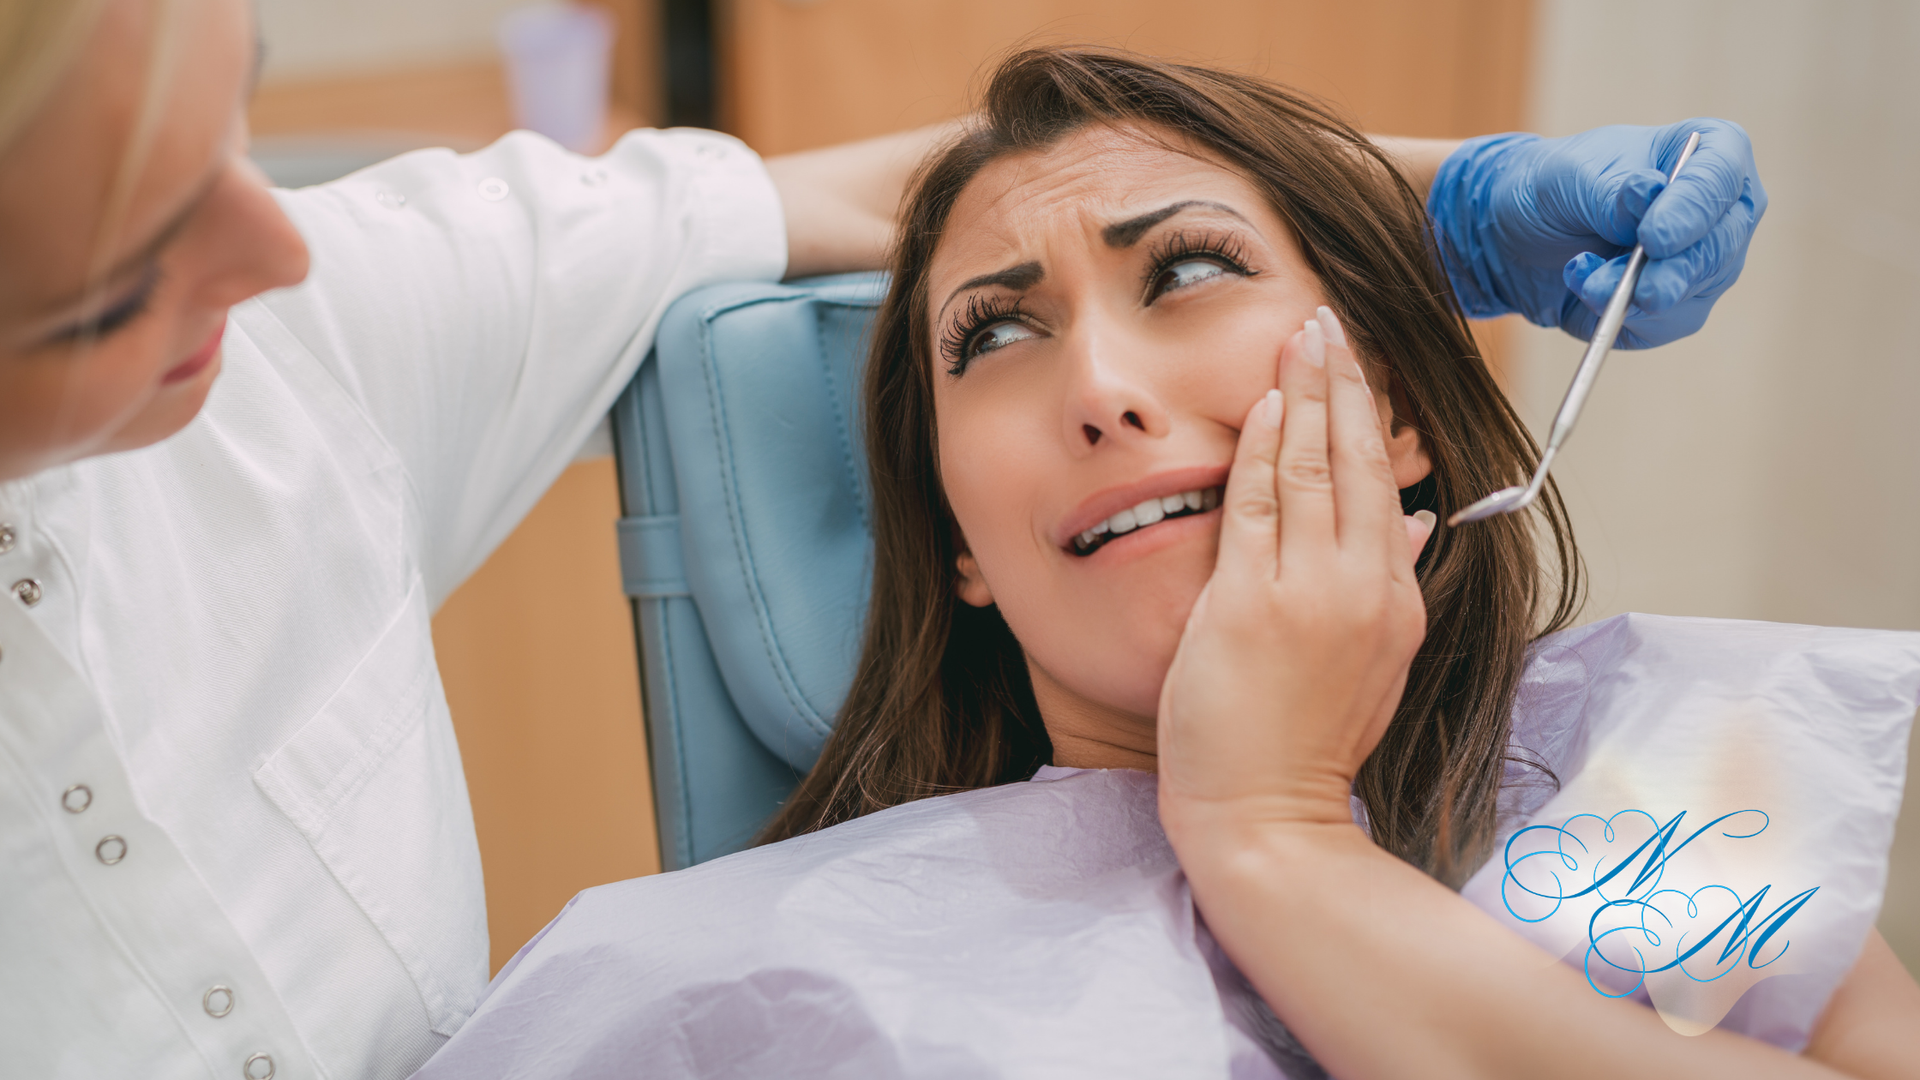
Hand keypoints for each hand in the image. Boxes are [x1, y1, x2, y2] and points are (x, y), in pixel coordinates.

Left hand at [1156, 308, 1433, 833]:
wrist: (1265, 816)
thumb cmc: (1304, 746)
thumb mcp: (1373, 667)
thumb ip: (1388, 588)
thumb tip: (1409, 521)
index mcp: (1393, 603)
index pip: (1381, 486)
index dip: (1369, 417)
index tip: (1357, 366)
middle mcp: (1362, 589)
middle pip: (1354, 462)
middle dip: (1343, 383)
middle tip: (1331, 321)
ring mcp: (1308, 593)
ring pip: (1311, 470)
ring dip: (1304, 394)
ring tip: (1301, 336)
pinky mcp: (1251, 604)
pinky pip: (1257, 505)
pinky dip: (1261, 448)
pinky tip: (1262, 404)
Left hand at [1428, 119, 1766, 348]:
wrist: (1518, 233)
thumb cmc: (1555, 186)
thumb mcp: (1572, 177)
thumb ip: (1614, 193)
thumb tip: (1650, 193)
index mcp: (1708, 151)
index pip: (1720, 178)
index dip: (1693, 211)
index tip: (1654, 237)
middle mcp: (1719, 211)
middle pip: (1719, 247)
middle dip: (1675, 274)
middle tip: (1644, 293)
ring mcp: (1703, 263)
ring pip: (1690, 294)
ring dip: (1632, 298)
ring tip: (1583, 279)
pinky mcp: (1676, 308)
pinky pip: (1659, 326)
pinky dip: (1617, 317)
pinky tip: (1583, 290)